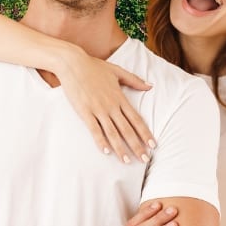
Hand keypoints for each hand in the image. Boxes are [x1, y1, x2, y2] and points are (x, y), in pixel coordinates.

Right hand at [55, 46, 155, 162]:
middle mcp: (111, 105)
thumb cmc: (93, 66)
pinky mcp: (84, 111)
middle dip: (137, 146)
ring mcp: (98, 109)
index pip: (136, 119)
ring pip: (112, 133)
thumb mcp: (117, 71)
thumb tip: (150, 86)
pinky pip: (94, 129)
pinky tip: (106, 152)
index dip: (145, 133)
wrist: (72, 63)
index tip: (153, 145)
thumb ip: (134, 80)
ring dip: (121, 148)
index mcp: (120, 97)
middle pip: (127, 129)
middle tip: (145, 159)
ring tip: (127, 161)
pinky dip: (101, 141)